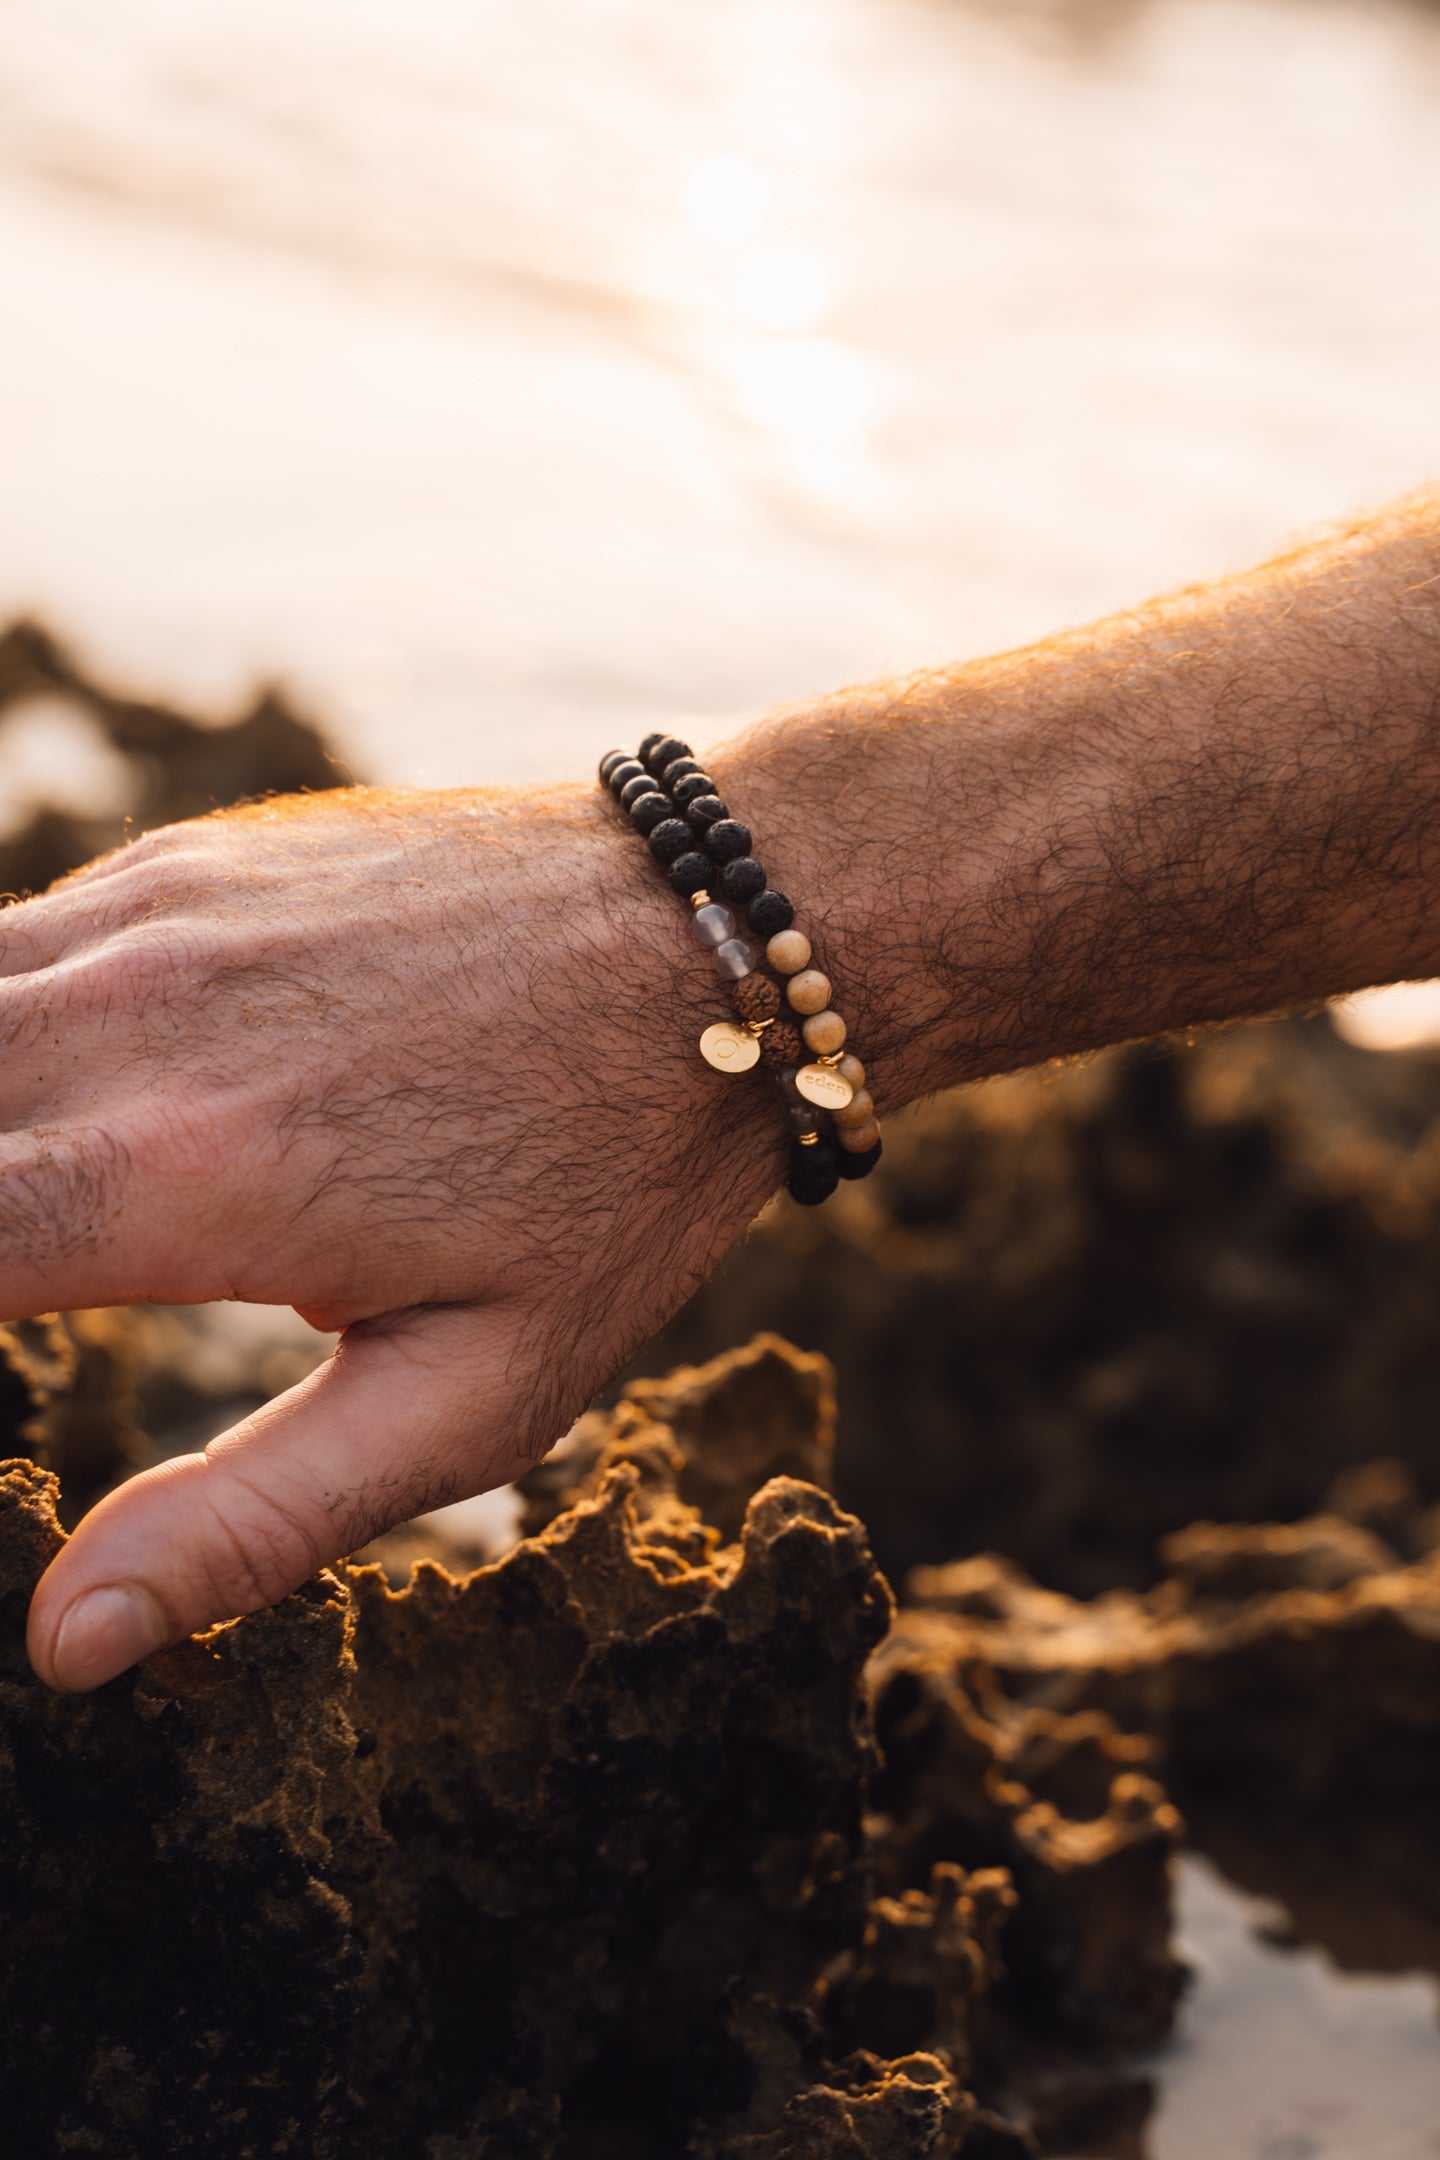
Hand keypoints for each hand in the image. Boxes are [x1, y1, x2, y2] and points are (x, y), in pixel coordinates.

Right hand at [10, 785, 780, 1689]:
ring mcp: (151, 914)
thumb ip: (253, 1520)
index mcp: (186, 1178)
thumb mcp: (477, 1394)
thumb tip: (67, 1644)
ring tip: (43, 1232)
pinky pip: (10, 950)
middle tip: (27, 1298)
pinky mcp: (184, 863)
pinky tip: (46, 1112)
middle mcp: (136, 1018)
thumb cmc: (612, 1181)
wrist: (716, 940)